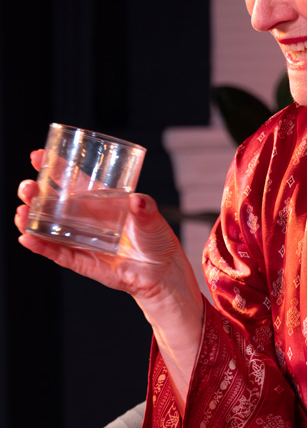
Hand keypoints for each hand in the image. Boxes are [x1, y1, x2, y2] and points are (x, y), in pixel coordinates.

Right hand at [15, 150, 197, 306]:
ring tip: (22, 211)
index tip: (38, 155)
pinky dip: (42, 247)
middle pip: (54, 204)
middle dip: (36, 194)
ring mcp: (83, 241)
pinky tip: (27, 238)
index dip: (55, 168)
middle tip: (27, 187)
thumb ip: (145, 208)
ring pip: (49, 228)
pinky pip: (59, 254)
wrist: (163, 272)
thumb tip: (138, 200)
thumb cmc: (157, 240)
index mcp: (102, 203)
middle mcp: (88, 220)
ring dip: (31, 219)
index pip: (73, 181)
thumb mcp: (153, 217)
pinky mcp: (83, 262)